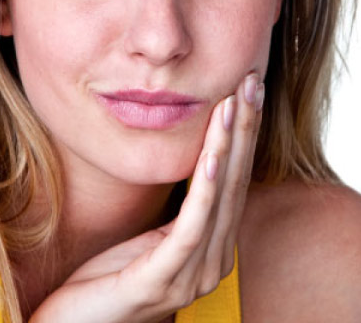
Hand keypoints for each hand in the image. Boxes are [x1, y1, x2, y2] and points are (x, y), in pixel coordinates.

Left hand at [29, 73, 264, 322]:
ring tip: (233, 103)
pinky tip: (210, 155)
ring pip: (219, 197)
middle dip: (245, 127)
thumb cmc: (108, 280)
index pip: (236, 181)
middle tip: (252, 80)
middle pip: (236, 182)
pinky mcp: (164, 280)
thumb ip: (181, 211)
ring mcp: (192, 275)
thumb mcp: (151, 237)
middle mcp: (213, 262)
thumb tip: (195, 163)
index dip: (245, 134)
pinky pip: (192, 225)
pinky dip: (204, 187)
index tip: (249, 89)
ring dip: (227, 145)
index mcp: (212, 248)